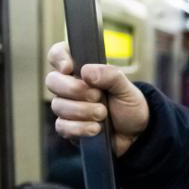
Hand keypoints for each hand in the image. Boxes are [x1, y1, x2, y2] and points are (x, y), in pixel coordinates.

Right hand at [45, 41, 148, 157]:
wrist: (135, 133)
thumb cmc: (128, 106)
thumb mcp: (126, 88)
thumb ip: (110, 75)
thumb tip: (86, 72)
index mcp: (81, 70)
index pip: (58, 54)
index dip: (59, 58)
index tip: (69, 68)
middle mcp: (70, 87)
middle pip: (52, 81)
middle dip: (74, 89)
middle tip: (98, 96)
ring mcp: (67, 108)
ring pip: (58, 105)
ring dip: (83, 111)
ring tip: (103, 114)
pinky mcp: (69, 128)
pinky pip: (62, 127)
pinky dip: (80, 128)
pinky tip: (96, 129)